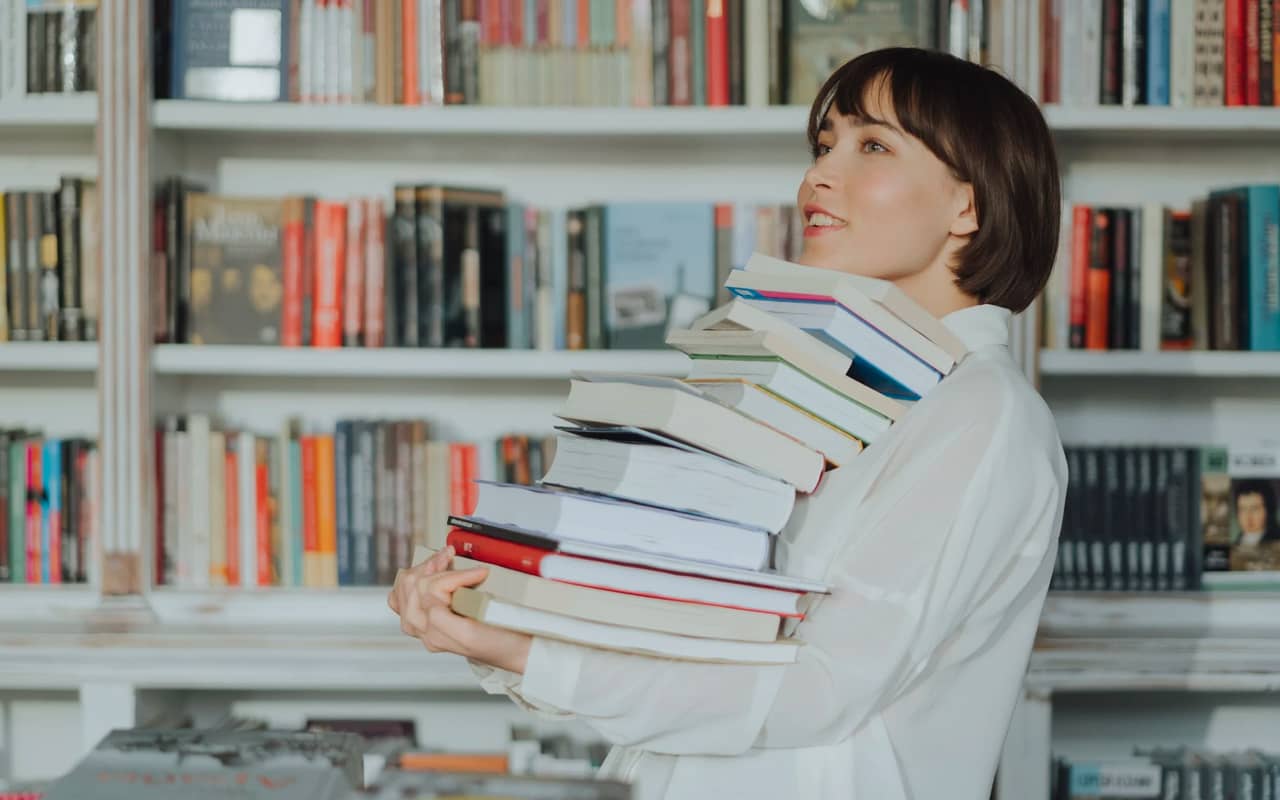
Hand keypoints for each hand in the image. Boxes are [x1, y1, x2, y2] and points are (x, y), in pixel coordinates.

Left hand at [387, 546, 532, 673]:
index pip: (432, 590)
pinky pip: (403, 598)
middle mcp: (425, 630)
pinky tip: (424, 573)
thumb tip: (429, 599)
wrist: (513, 650)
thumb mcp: (471, 634)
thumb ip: (441, 619)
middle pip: (414, 585)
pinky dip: (412, 581)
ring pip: (406, 587)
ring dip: (425, 567)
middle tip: (452, 555)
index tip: (480, 572)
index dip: (457, 575)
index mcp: (435, 632)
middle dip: (434, 565)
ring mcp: (424, 625)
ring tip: (443, 558)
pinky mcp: (427, 619)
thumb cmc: (500, 642)